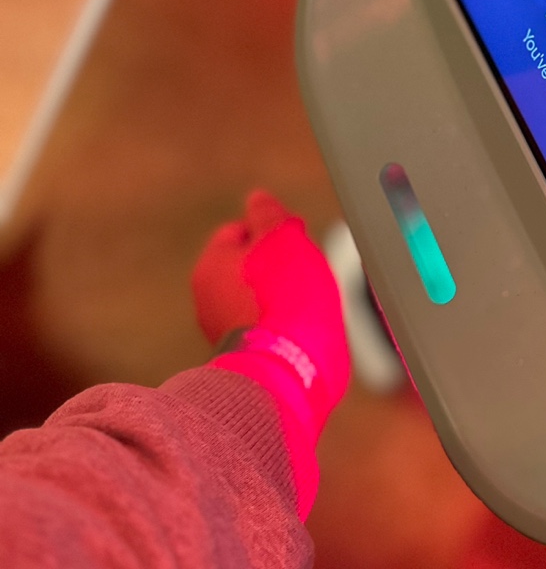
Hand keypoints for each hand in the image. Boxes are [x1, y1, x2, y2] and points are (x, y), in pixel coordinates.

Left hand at [192, 191, 350, 426]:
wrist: (291, 369)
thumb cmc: (285, 297)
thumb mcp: (281, 236)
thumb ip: (268, 214)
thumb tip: (258, 198)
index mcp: (211, 266)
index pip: (238, 231)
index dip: (271, 229)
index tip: (296, 239)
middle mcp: (211, 301)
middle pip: (252, 266)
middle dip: (281, 265)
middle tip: (306, 271)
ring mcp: (230, 333)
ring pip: (265, 299)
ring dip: (289, 297)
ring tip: (311, 305)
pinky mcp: (252, 358)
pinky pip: (274, 328)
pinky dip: (291, 325)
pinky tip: (308, 329)